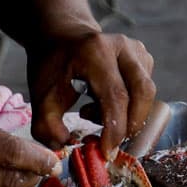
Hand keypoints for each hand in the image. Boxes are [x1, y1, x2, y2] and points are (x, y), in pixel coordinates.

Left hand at [30, 28, 158, 149]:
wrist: (62, 35)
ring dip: (129, 114)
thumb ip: (48, 126)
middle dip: (131, 124)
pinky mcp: (143, 56)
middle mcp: (122, 46)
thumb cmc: (52, 65)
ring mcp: (136, 49)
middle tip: (110, 142)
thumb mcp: (41, 95)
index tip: (106, 152)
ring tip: (97, 115)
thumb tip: (66, 145)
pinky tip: (106, 104)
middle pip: (142, 91)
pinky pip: (145, 88)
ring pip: (146, 91)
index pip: (115, 95)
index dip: (115, 128)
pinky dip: (131, 105)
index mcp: (95, 52)